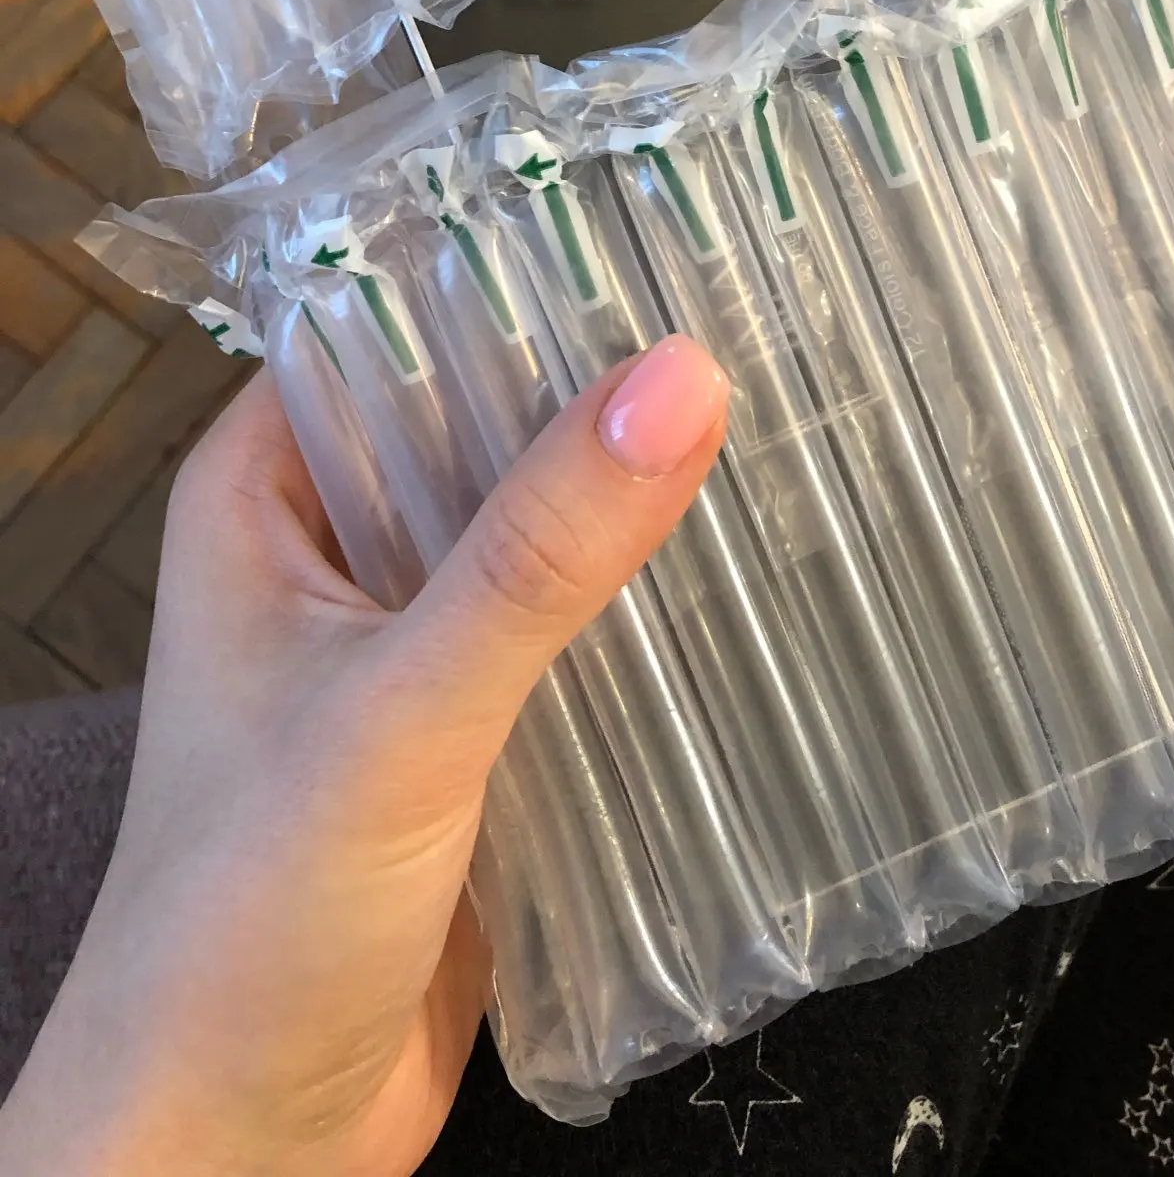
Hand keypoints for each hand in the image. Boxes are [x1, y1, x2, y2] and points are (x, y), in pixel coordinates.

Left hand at [0, 336, 729, 1176]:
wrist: (238, 1153)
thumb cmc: (248, 922)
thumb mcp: (397, 716)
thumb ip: (536, 556)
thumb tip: (680, 380)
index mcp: (267, 491)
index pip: (398, 323)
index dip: (523, 273)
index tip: (671, 229)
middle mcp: (335, 546)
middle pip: (487, 423)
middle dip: (607, 394)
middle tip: (770, 328)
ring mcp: (409, 642)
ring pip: (542, 532)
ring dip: (640, 508)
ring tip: (794, 430)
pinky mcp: (477, 732)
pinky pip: (576, 634)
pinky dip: (650, 610)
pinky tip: (757, 580)